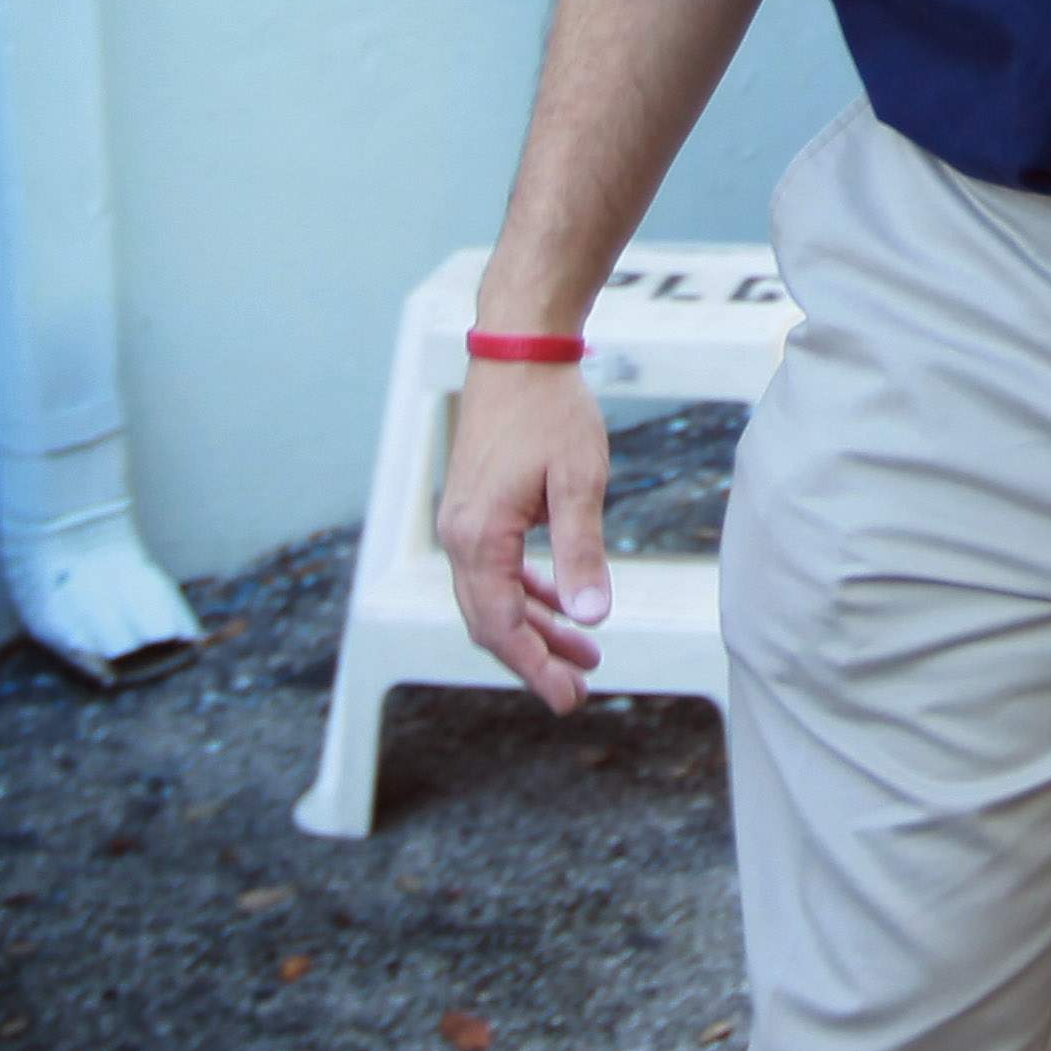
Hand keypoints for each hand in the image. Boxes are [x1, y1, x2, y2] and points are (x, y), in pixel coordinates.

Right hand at [436, 361, 613, 714]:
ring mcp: (462, 522)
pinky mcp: (474, 507)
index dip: (535, 667)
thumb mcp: (579, 481)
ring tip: (586, 651)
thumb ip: (582, 553)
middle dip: (536, 658)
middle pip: (492, 620)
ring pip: (494, 596)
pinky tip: (562, 603)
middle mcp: (458, 536)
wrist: (518, 351)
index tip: (570, 698)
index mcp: (478, 538)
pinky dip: (528, 591)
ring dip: (538, 625)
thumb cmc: (551, 411)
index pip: (502, 625)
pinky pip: (496, 568)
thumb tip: (592, 618)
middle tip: (580, 689)